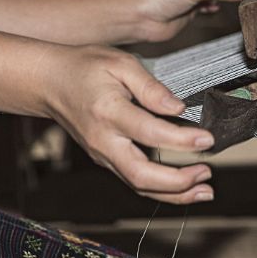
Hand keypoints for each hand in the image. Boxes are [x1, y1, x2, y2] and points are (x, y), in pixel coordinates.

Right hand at [44, 45, 215, 203]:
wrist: (49, 82)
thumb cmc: (84, 68)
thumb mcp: (120, 63)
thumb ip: (151, 87)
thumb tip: (178, 108)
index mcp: (109, 112)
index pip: (150, 133)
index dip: (182, 140)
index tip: (207, 139)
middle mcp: (104, 141)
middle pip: (142, 175)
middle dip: (178, 181)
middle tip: (207, 173)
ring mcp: (103, 155)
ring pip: (138, 185)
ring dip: (174, 193)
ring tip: (204, 190)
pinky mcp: (106, 160)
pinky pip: (134, 181)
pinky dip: (161, 190)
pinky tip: (183, 187)